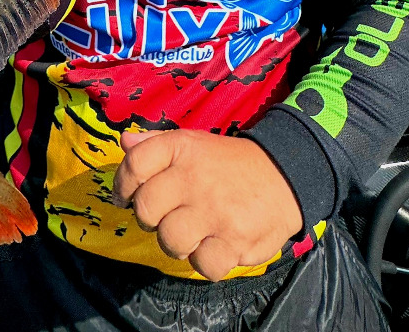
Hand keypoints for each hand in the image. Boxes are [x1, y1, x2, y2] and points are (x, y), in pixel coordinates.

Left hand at [113, 129, 303, 281]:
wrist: (285, 174)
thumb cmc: (229, 163)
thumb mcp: (193, 142)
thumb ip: (156, 145)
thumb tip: (124, 143)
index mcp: (183, 148)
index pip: (135, 164)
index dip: (123, 185)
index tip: (126, 198)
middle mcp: (194, 177)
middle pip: (146, 210)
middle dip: (151, 219)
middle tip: (167, 216)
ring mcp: (215, 211)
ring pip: (170, 242)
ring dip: (178, 243)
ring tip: (194, 232)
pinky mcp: (234, 241)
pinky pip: (201, 265)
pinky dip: (206, 262)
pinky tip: (216, 245)